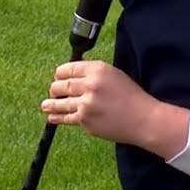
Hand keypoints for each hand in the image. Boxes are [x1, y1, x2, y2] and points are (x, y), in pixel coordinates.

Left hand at [40, 60, 169, 150]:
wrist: (143, 119)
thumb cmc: (132, 97)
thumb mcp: (115, 75)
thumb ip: (95, 74)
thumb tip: (73, 75)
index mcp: (98, 70)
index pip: (68, 68)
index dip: (60, 73)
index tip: (57, 76)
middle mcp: (90, 85)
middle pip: (60, 85)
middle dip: (55, 89)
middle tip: (54, 91)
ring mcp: (85, 104)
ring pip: (58, 103)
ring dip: (50, 104)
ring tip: (46, 105)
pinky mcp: (84, 120)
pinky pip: (65, 118)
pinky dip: (56, 118)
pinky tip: (53, 117)